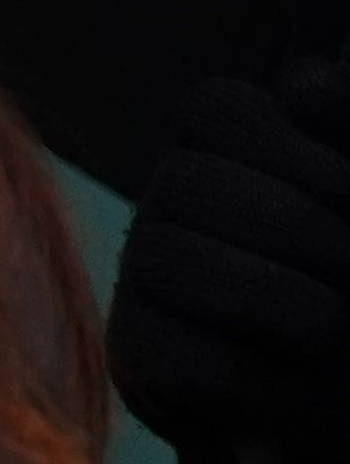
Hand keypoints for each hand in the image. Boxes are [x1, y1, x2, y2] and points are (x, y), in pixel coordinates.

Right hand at [113, 61, 349, 451]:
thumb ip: (346, 130)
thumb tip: (306, 84)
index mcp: (232, 146)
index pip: (212, 110)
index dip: (296, 154)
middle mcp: (173, 202)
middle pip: (187, 183)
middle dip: (298, 230)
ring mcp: (143, 280)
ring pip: (166, 259)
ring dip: (280, 298)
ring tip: (332, 327)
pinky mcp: (135, 360)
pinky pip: (171, 354)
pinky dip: (257, 374)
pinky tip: (294, 379)